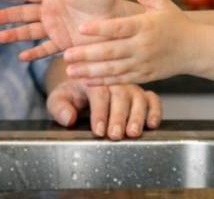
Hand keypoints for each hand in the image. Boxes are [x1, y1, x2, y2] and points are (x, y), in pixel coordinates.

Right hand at [0, 0, 123, 60]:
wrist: (116, 21)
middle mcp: (52, 12)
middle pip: (25, 14)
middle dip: (8, 15)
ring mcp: (56, 28)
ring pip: (30, 32)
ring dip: (15, 35)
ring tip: (0, 38)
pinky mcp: (63, 43)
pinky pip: (45, 49)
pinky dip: (34, 54)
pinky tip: (21, 57)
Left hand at [47, 78, 161, 139]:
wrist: (83, 85)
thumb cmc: (72, 94)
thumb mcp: (59, 98)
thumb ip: (59, 107)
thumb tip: (69, 118)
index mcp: (93, 78)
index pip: (99, 93)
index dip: (100, 113)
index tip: (98, 130)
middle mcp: (115, 81)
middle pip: (121, 95)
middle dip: (118, 117)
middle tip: (115, 135)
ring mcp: (130, 86)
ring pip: (138, 97)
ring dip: (137, 116)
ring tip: (133, 132)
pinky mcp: (142, 94)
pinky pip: (153, 99)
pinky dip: (155, 110)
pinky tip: (152, 123)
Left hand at [64, 0, 195, 85]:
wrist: (196, 49)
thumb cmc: (176, 23)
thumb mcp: (162, 3)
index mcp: (145, 26)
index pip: (119, 27)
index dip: (100, 28)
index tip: (81, 28)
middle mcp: (143, 46)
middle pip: (111, 51)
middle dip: (87, 54)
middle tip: (66, 55)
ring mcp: (143, 63)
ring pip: (113, 69)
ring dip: (90, 71)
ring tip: (69, 71)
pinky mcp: (145, 76)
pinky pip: (121, 80)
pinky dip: (104, 82)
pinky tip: (86, 81)